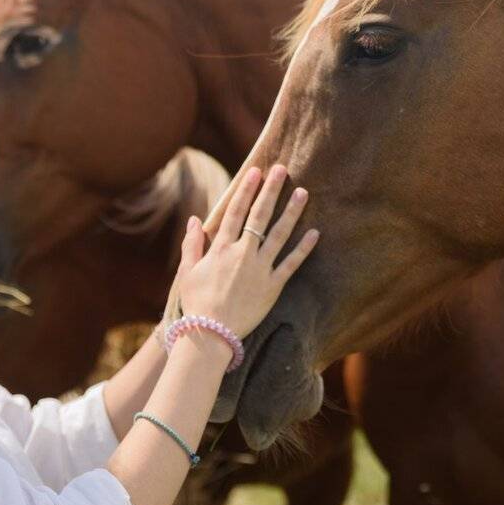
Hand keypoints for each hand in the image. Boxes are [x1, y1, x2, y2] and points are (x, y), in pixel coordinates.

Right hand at [172, 165, 319, 339]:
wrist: (211, 335)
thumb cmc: (196, 304)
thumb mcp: (188, 272)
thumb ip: (192, 244)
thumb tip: (194, 219)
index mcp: (221, 248)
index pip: (236, 211)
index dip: (246, 189)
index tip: (255, 171)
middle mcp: (242, 254)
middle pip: (259, 216)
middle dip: (270, 190)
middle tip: (281, 169)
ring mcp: (260, 270)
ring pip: (279, 234)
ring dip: (291, 212)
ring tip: (303, 192)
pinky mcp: (273, 287)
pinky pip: (291, 264)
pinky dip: (304, 248)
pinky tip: (315, 232)